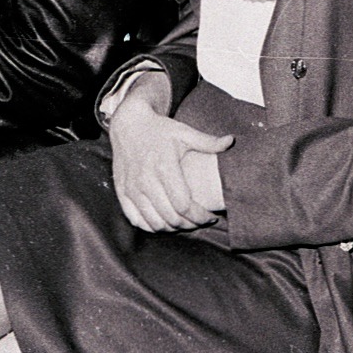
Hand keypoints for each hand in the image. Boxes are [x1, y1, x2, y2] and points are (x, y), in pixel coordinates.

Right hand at [109, 85, 231, 233]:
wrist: (129, 124)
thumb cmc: (160, 130)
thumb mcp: (184, 132)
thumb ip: (208, 142)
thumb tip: (231, 141)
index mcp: (164, 167)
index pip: (184, 205)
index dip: (200, 217)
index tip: (211, 217)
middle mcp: (146, 181)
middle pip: (170, 218)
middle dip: (190, 225)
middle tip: (201, 221)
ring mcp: (132, 188)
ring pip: (154, 223)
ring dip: (172, 228)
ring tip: (185, 223)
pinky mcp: (122, 192)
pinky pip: (136, 220)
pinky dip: (151, 227)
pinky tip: (164, 222)